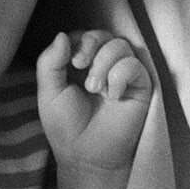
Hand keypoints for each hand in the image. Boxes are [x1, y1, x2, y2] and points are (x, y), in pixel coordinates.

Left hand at [36, 30, 155, 172]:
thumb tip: (62, 34)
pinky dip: (120, 76)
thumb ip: (50, 62)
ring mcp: (123, 74)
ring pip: (120, 44)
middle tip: (81, 66)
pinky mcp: (140, 86)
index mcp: (80, 64)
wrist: (86, 155)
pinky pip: (134, 65)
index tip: (72, 63)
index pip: (83, 35)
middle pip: (103, 34)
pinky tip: (113, 96)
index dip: (78, 41)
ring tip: (95, 89)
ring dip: (104, 63)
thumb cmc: (67, 127)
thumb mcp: (49, 92)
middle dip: (90, 45)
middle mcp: (103, 65)